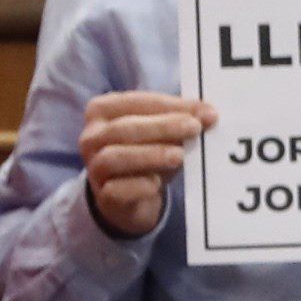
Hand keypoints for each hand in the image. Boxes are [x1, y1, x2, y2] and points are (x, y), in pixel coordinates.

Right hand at [80, 88, 221, 239]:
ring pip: (115, 157)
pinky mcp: (102, 196)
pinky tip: (157, 184)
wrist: (132, 198)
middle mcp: (92, 137)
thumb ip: (181, 118)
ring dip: (150, 155)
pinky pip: (117, 190)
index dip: (170, 105)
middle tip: (195, 128)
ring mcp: (94, 167)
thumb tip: (208, 113)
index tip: (205, 111)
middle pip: (124, 128)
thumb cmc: (148, 154)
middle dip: (162, 127)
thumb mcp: (163, 132)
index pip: (136, 102)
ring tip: (179, 156)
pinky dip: (139, 185)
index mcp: (103, 110)